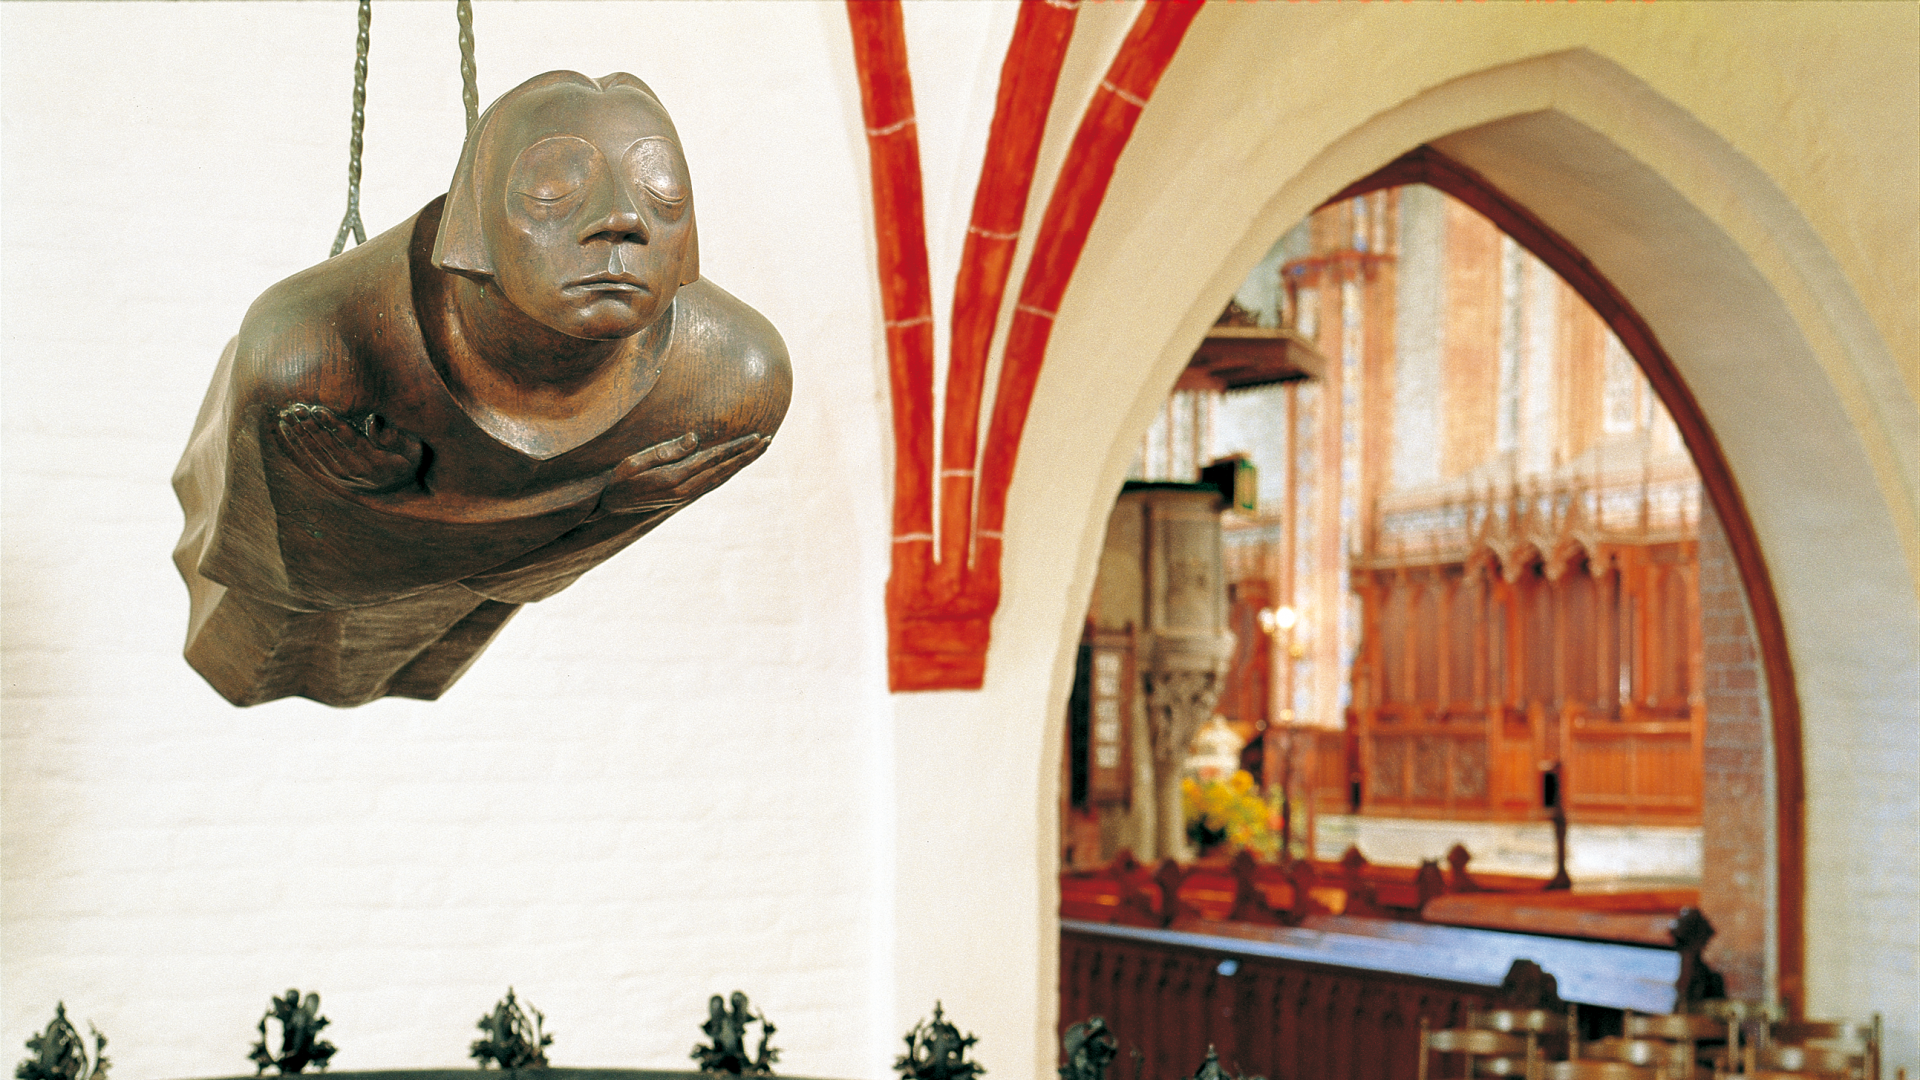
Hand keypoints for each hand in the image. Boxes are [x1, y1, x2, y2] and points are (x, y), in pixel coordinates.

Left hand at [276, 403, 423, 494]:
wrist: (398, 488)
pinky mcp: (330, 478)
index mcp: (376, 462)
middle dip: (311, 426)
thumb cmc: (407, 459)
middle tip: (296, 408)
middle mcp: (356, 472)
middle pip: (329, 446)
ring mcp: (341, 477)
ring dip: (299, 433)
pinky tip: (285, 429)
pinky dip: (295, 445)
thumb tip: (373, 421)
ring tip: (286, 414)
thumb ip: (396, 436)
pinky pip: (309, 460)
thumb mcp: (413, 448)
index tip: (319, 409)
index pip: (350, 441)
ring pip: (316, 453)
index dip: (333, 425)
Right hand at [600, 432, 770, 514]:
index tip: (755, 438)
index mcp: (675, 478)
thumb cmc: (620, 480)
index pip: (713, 459)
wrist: (612, 508)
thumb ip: (665, 451)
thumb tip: (695, 437)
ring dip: (742, 462)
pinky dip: (729, 471)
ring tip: (760, 448)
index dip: (735, 448)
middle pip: (725, 469)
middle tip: (767, 441)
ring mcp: (688, 495)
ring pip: (723, 476)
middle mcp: (687, 489)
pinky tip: (738, 463)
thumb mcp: (634, 462)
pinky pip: (714, 482)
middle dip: (747, 455)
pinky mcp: (686, 496)